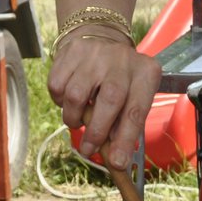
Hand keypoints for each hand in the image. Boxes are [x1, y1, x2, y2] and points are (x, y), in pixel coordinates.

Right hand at [46, 30, 160, 171]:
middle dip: (97, 131)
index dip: (125, 139)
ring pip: (76, 95)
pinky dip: (59, 101)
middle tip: (88, 149)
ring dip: (73, 117)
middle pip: (109, 101)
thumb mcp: (132, 95)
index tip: (116, 163)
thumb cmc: (119, 78)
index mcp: (145, 73)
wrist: (99, 37)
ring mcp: (95, 53)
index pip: (136, 111)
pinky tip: (68, 99)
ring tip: (77, 120)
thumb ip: (124, 123)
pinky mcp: (71, 52)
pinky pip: (57, 86)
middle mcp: (122, 60)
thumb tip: (115, 158)